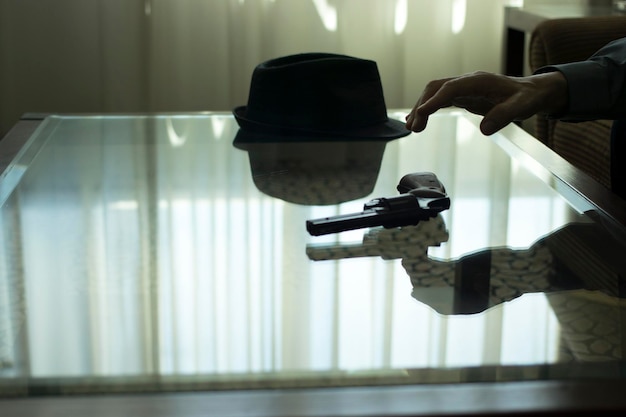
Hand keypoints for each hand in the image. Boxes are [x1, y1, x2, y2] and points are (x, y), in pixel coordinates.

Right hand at [405, 71, 567, 134]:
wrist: (530, 92)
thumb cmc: (526, 98)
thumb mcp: (521, 107)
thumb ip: (504, 116)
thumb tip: (484, 129)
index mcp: (479, 81)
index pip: (450, 88)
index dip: (434, 100)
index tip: (421, 113)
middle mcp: (467, 81)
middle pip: (436, 88)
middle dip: (422, 106)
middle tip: (413, 128)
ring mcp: (463, 87)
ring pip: (435, 93)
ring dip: (421, 108)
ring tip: (411, 128)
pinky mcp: (462, 96)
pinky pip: (440, 100)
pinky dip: (427, 109)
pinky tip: (418, 121)